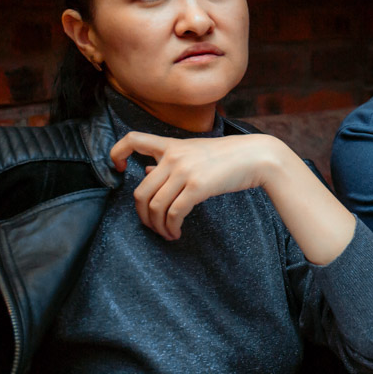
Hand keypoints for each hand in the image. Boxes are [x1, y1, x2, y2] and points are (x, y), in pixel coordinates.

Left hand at [110, 132, 282, 239]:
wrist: (256, 156)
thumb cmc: (228, 156)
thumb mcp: (194, 152)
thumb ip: (169, 159)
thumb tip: (144, 170)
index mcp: (171, 145)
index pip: (133, 139)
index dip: (116, 153)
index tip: (118, 169)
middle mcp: (173, 157)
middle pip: (140, 191)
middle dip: (141, 215)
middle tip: (151, 226)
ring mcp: (184, 171)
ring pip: (154, 206)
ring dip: (157, 226)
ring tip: (167, 233)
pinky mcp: (197, 186)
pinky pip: (173, 213)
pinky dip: (171, 227)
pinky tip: (177, 232)